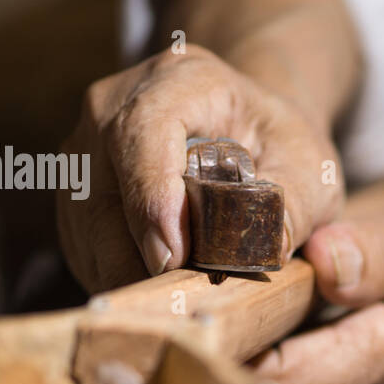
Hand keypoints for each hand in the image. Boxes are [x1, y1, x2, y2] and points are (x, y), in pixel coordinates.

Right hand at [56, 43, 341, 292]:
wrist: (249, 133)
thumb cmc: (280, 148)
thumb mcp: (308, 170)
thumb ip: (297, 208)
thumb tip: (269, 250)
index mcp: (183, 80)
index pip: (144, 131)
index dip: (152, 198)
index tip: (173, 257)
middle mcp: (117, 103)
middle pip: (104, 190)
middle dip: (137, 257)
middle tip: (180, 303)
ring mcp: (86, 146)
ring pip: (86, 226)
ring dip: (126, 274)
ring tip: (178, 301)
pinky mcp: (75, 189)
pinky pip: (81, 244)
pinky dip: (116, 276)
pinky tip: (158, 292)